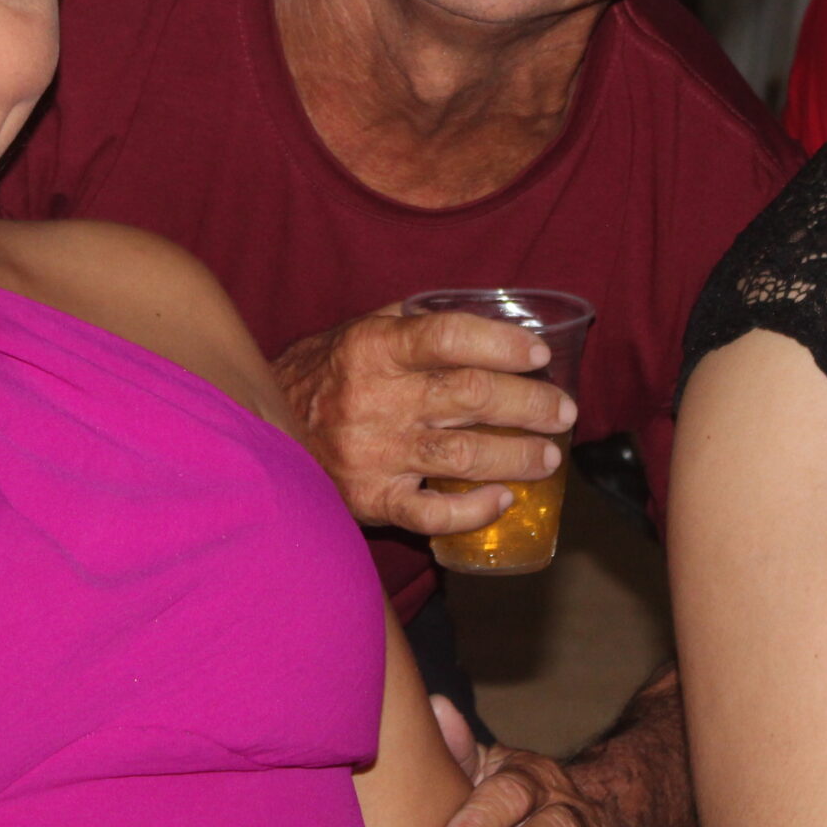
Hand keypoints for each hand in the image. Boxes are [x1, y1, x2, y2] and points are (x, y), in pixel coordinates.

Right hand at [273, 306, 576, 534]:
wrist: (264, 434)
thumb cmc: (324, 377)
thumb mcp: (358, 332)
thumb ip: (413, 323)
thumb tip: (486, 314)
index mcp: (374, 348)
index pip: (449, 337)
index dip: (501, 342)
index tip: (538, 353)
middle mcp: (375, 398)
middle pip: (470, 396)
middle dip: (529, 403)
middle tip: (563, 412)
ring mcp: (374, 453)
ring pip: (462, 454)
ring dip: (517, 455)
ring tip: (549, 455)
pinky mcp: (371, 499)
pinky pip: (431, 511)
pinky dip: (473, 508)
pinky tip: (502, 499)